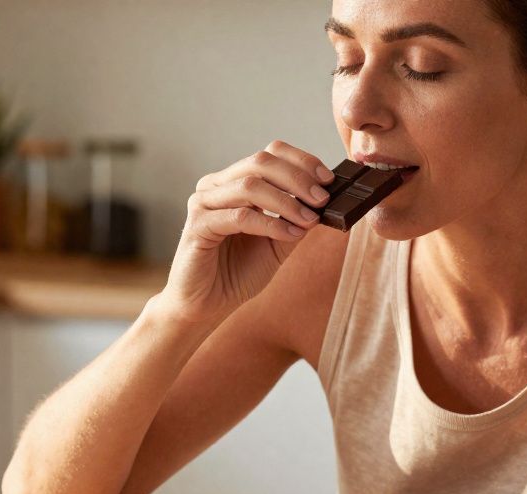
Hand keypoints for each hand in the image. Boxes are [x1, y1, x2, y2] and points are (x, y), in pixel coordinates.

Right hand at [160, 139, 334, 324]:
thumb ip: (295, 220)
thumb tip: (323, 202)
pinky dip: (271, 224)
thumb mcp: (277, 243)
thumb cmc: (237, 272)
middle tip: (322, 199)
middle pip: (260, 162)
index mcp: (234, 183)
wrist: (206, 305)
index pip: (269, 154)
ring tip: (309, 219)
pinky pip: (240, 217)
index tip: (328, 180)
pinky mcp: (197, 226)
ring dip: (287, 202)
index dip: (301, 162)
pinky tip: (290, 235)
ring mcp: (203, 203)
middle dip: (298, 178)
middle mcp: (216, 186)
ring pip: (250, 186)